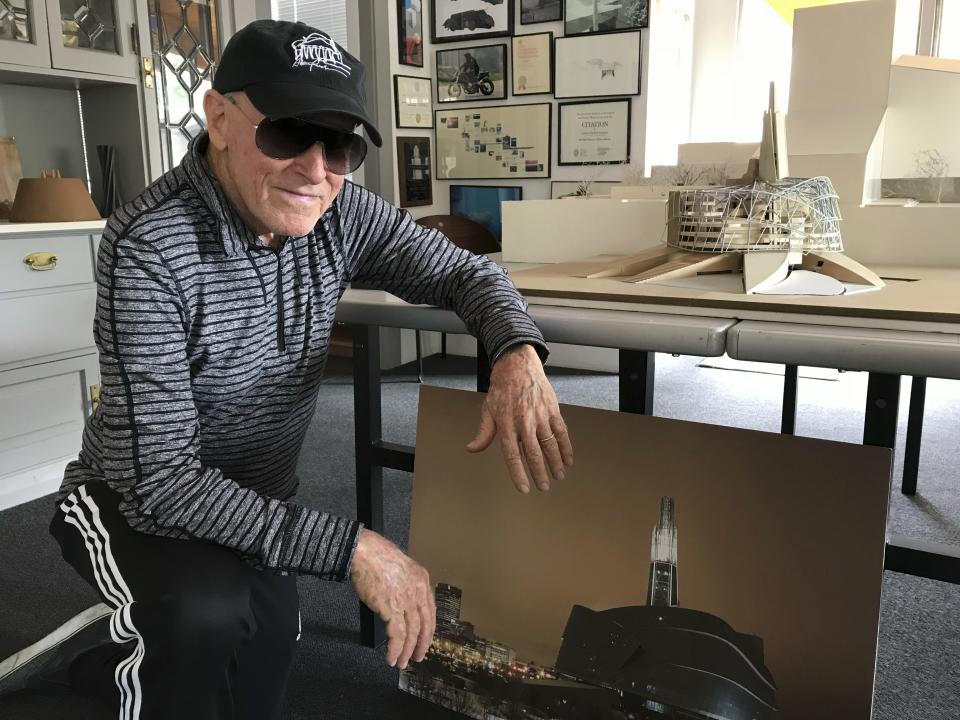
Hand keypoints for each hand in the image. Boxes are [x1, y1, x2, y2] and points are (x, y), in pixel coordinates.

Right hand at [349, 529, 435, 668]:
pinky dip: (395, 649)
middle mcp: (418, 590)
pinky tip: (391, 657)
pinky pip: (398, 635)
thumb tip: (401, 602)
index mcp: (422, 579)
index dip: (428, 629)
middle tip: (418, 657)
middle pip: (425, 624)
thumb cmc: (375, 556)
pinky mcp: (392, 608)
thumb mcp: (399, 568)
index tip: (425, 640)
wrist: (363, 551)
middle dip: (422, 644)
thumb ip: (405, 584)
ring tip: (401, 662)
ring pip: (412, 632)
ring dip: (407, 651)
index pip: (430, 610)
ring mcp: (406, 599)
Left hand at [466, 344, 573, 492]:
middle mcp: (523, 422)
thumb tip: (472, 449)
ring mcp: (540, 416)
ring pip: (550, 444)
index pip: (512, 455)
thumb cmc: (502, 389)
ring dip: (555, 463)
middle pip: (534, 453)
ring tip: (558, 476)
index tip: (524, 488)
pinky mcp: (552, 410)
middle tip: (544, 487)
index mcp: (506, 424)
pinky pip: (561, 432)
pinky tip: (568, 459)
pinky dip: (566, 447)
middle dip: (540, 473)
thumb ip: (483, 433)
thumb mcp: (488, 410)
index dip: (518, 474)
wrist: (517, 366)